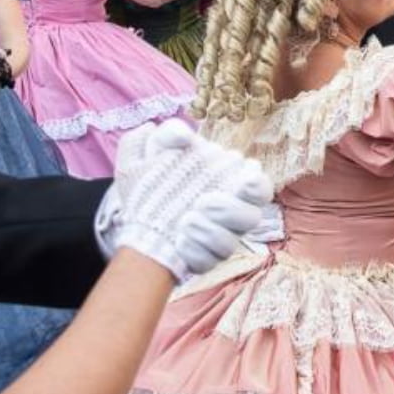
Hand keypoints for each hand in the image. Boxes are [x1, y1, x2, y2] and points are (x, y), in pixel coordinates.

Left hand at [98, 119, 272, 280]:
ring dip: (211, 233)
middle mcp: (230, 212)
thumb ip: (168, 135)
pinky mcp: (206, 258)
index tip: (242, 183)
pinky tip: (179, 240)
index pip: (259, 186)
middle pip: (252, 217)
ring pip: (232, 243)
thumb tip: (184, 135)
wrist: (134, 219)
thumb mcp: (152, 151)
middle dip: (230, 210)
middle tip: (203, 202)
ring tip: (187, 221)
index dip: (255, 186)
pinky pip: (210, 259)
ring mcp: (219, 238)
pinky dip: (195, 249)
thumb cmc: (150, 182)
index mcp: (227, 182)